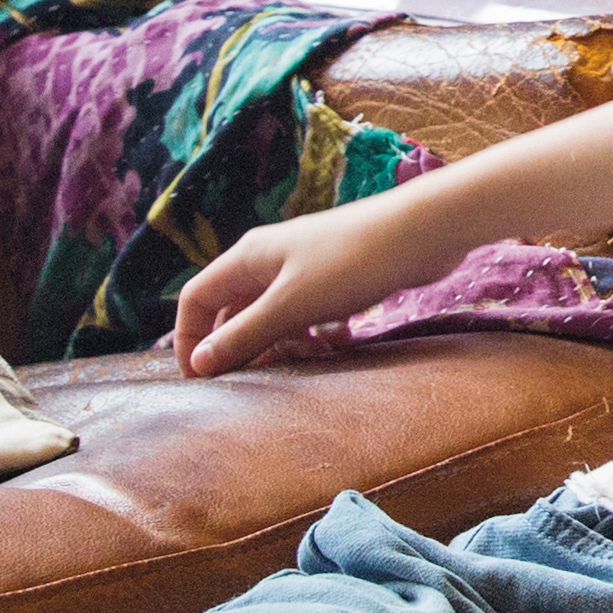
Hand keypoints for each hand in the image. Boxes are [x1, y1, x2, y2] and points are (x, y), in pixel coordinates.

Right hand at [168, 200, 430, 376]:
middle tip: (261, 379)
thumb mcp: (291, 306)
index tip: (202, 380)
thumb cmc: (351, 263)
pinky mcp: (338, 278)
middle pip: (236, 310)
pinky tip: (338, 346)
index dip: (190, 339)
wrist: (423, 233)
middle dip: (243, 347)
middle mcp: (271, 259)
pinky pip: (312, 314)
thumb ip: (244, 335)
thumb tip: (199, 363)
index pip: (197, 299)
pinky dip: (317, 335)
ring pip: (276, 316)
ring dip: (284, 344)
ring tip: (307, 363)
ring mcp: (306, 267)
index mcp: (248, 258)